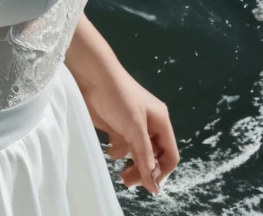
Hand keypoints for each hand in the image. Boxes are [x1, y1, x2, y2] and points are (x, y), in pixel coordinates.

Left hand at [78, 66, 178, 195]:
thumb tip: (155, 186)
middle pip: (154, 157)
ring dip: (131, 164)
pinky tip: (109, 148)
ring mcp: (133, 127)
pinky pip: (122, 147)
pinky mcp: (117, 127)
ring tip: (121, 174)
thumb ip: (144, 156)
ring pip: (138, 154)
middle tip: (128, 182)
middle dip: (144, 171)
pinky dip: (117, 152)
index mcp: (161, 123)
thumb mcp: (134, 128)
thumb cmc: (118, 98)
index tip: (147, 185)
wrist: (92, 76)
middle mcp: (150, 126)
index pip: (169, 155)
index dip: (161, 172)